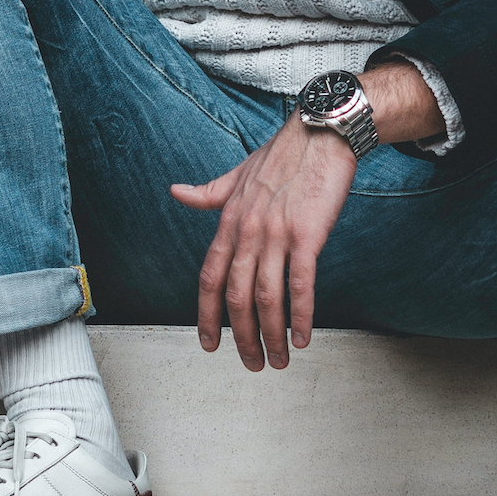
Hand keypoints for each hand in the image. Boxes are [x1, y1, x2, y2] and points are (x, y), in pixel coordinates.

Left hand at [171, 117, 355, 371]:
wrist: (320, 132)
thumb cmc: (282, 155)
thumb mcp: (236, 173)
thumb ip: (208, 193)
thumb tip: (176, 192)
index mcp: (229, 220)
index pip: (210, 277)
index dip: (207, 314)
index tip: (209, 343)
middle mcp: (247, 231)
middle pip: (236, 296)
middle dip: (241, 336)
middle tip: (251, 363)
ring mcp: (276, 234)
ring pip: (266, 297)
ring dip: (271, 335)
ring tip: (278, 360)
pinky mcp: (308, 235)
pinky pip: (300, 284)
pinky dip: (300, 315)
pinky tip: (303, 337)